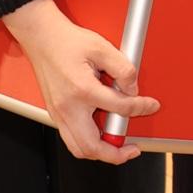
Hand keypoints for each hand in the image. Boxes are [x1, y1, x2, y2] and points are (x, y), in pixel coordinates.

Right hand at [2, 0, 158, 163]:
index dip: (140, 107)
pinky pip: (71, 139)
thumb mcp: (101, 47)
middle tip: (131, 150)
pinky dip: (87, 144)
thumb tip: (133, 89)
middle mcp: (68, 107)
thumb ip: (122, 69)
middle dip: (115, 154)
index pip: (120, 107)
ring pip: (79, 148)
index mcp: (82, 90)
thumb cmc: (67, 41)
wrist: (41, 37)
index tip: (150, 105)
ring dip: (100, 153)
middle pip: (92, 146)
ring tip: (117, 148)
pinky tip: (100, 135)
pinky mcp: (55, 114)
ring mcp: (58, 114)